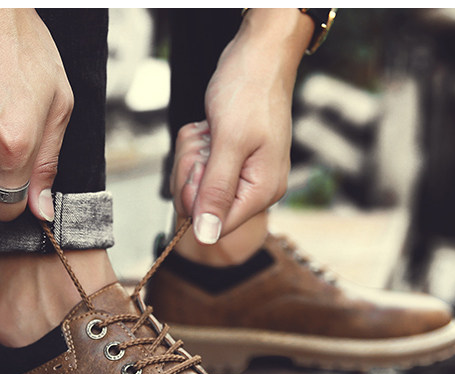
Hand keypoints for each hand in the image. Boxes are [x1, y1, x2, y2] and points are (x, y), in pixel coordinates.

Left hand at [171, 9, 313, 243]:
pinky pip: (199, 167)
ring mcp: (242, 175)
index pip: (215, 226)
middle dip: (192, 172)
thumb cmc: (249, 92)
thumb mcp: (229, 142)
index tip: (201, 164)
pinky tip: (208, 128)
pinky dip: (196, 146)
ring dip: (192, 155)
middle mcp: (255, 189)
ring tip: (209, 131)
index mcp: (262, 191)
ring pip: (195, 186)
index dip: (196, 201)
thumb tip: (206, 236)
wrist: (258, 56)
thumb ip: (217, 191)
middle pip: (201, 208)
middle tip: (206, 142)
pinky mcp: (230, 160)